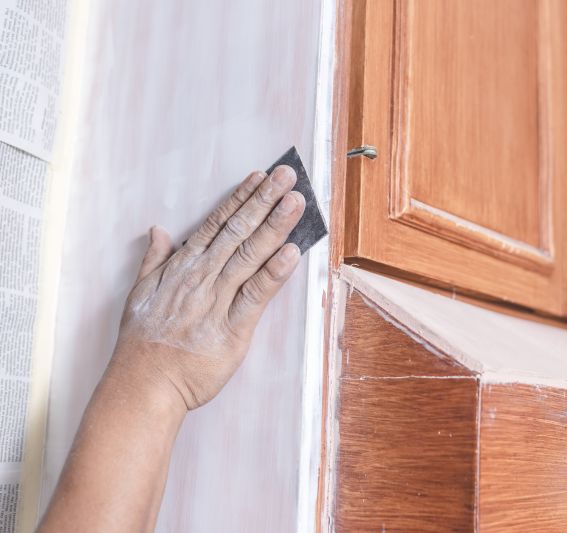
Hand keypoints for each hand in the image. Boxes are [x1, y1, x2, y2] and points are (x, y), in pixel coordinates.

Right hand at [110, 166, 304, 410]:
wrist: (143, 385)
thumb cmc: (143, 343)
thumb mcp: (139, 293)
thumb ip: (154, 260)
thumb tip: (160, 230)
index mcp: (184, 267)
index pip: (217, 224)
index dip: (241, 199)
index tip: (260, 177)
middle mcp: (202, 277)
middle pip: (239, 231)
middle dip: (264, 201)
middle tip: (287, 177)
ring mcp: (218, 301)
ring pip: (250, 255)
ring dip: (275, 226)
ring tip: (295, 202)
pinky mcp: (232, 328)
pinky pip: (256, 295)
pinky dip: (274, 273)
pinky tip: (291, 252)